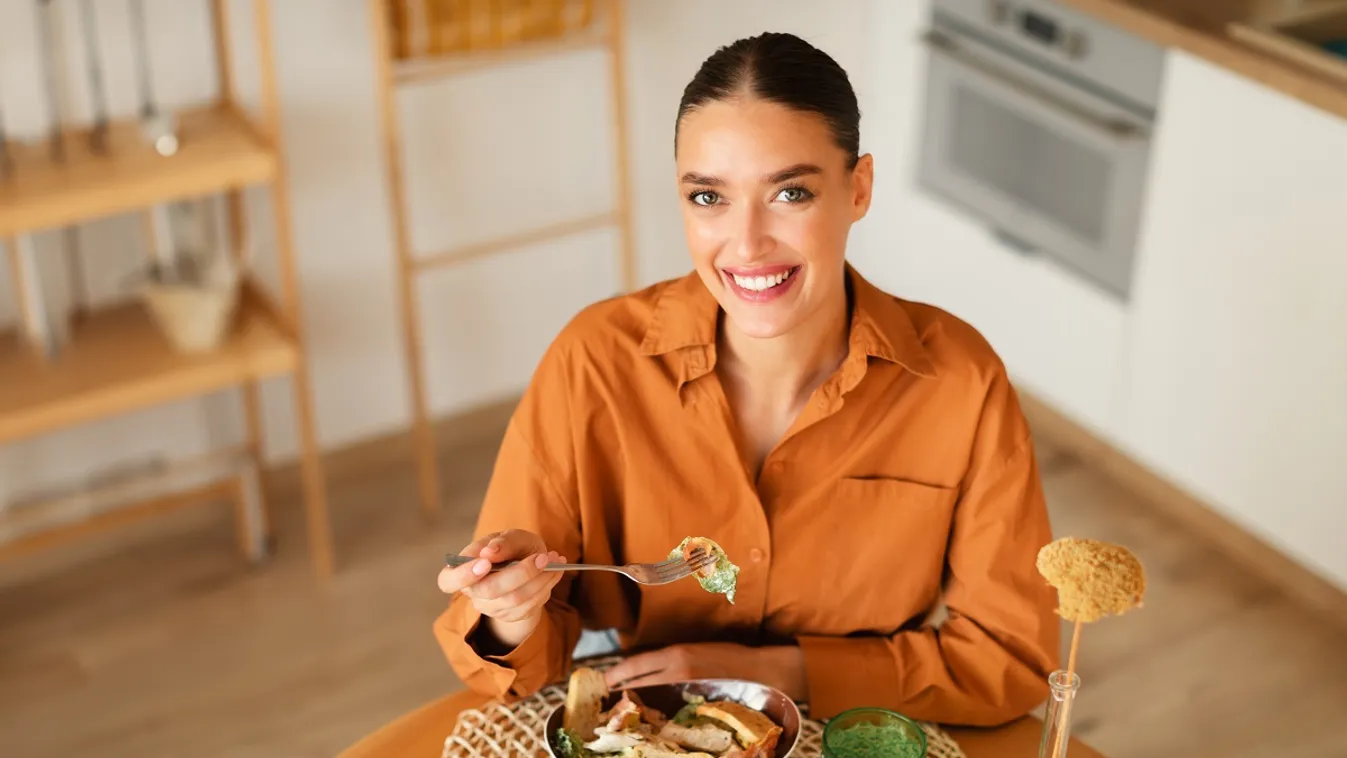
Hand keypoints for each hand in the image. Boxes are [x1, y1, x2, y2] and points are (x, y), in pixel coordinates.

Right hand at [436, 529, 565, 648]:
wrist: (530, 565)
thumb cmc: (514, 548)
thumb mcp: (512, 537)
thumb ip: (503, 542)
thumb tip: (489, 552)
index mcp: (463, 570)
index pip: (448, 581)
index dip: (463, 575)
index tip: (485, 562)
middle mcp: (474, 593)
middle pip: (489, 590)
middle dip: (519, 573)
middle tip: (542, 557)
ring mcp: (492, 607)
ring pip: (514, 599)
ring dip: (539, 579)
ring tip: (554, 560)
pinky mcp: (512, 616)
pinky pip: (530, 605)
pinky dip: (546, 585)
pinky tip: (555, 571)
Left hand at [603, 642, 808, 701]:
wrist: (758, 670)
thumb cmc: (730, 655)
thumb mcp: (697, 649)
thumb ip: (675, 658)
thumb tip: (653, 667)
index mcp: (676, 654)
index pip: (638, 664)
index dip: (619, 672)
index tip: (606, 678)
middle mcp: (678, 669)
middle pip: (640, 679)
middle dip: (622, 684)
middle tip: (608, 690)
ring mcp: (686, 686)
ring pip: (653, 691)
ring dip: (637, 693)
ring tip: (624, 697)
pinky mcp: (696, 700)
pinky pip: (670, 703)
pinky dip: (657, 703)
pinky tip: (652, 707)